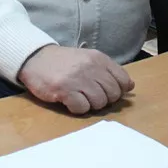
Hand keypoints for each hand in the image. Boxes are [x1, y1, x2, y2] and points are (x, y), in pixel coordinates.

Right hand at [17, 45, 134, 114]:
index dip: (119, 91)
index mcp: (99, 58)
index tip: (108, 92)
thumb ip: (108, 71)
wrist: (36, 58)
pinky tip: (70, 101)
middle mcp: (91, 67)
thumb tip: (130, 86)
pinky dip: (78, 109)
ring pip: (99, 103)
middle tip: (91, 96)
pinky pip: (82, 108)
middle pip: (113, 94)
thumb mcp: (89, 58)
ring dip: (91, 105)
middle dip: (105, 100)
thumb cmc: (65, 61)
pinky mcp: (64, 90)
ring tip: (80, 98)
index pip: (123, 81)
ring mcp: (77, 79)